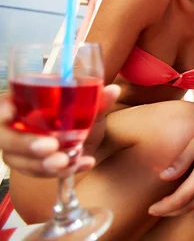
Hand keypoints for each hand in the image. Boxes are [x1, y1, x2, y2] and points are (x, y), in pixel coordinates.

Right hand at [0, 84, 119, 176]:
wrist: (84, 140)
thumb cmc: (77, 116)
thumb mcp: (87, 108)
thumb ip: (96, 100)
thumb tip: (113, 90)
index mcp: (21, 103)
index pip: (2, 105)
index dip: (2, 110)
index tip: (10, 112)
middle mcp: (14, 126)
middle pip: (6, 138)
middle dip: (26, 144)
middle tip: (51, 147)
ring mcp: (18, 149)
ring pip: (19, 160)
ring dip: (43, 165)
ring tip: (68, 162)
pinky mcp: (30, 167)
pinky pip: (38, 173)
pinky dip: (61, 172)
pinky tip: (84, 164)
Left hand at [148, 116, 193, 215]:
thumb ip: (180, 161)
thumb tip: (163, 177)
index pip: (183, 196)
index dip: (166, 205)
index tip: (151, 208)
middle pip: (190, 205)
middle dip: (170, 211)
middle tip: (153, 211)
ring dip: (180, 209)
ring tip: (164, 208)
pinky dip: (191, 203)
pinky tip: (181, 200)